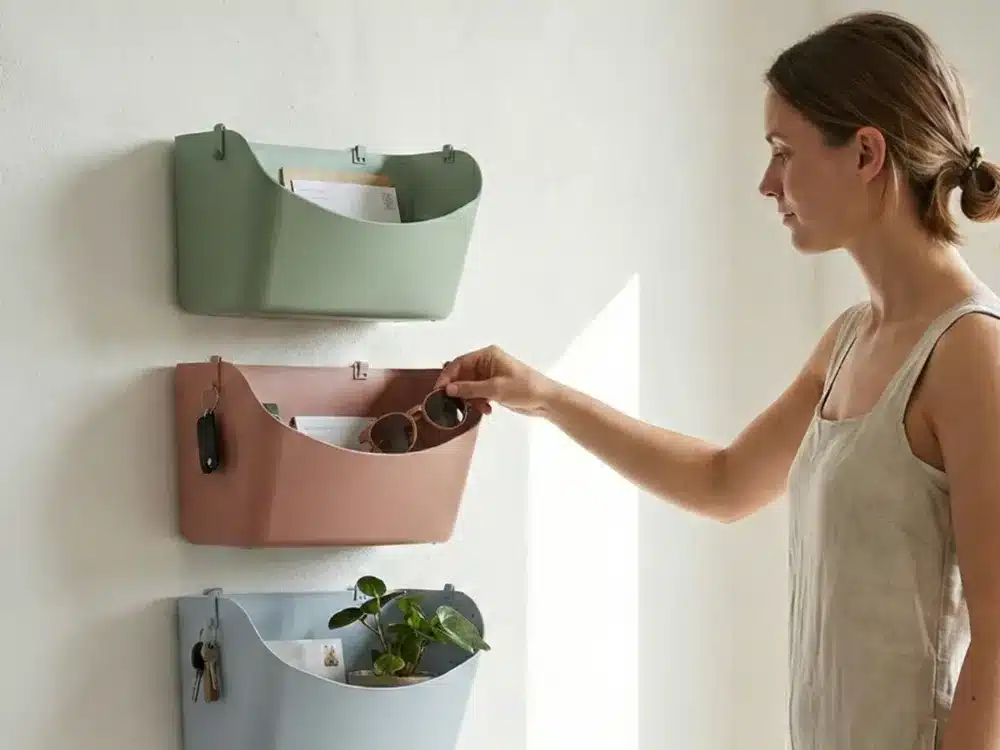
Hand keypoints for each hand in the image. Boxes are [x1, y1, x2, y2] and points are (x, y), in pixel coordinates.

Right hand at [434, 345, 555, 416]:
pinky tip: (487, 409)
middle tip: (455, 404)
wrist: (545, 400)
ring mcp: (490, 376)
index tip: (439, 391)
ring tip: (480, 407)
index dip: (447, 376)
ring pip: (469, 387)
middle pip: (462, 375)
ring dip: (471, 399)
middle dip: (460, 390)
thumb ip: (470, 388)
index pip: (459, 363)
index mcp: (487, 355)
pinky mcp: (494, 387)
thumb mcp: (495, 389)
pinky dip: (479, 402)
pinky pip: (478, 394)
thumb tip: (448, 389)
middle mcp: (487, 363)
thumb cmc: (524, 388)